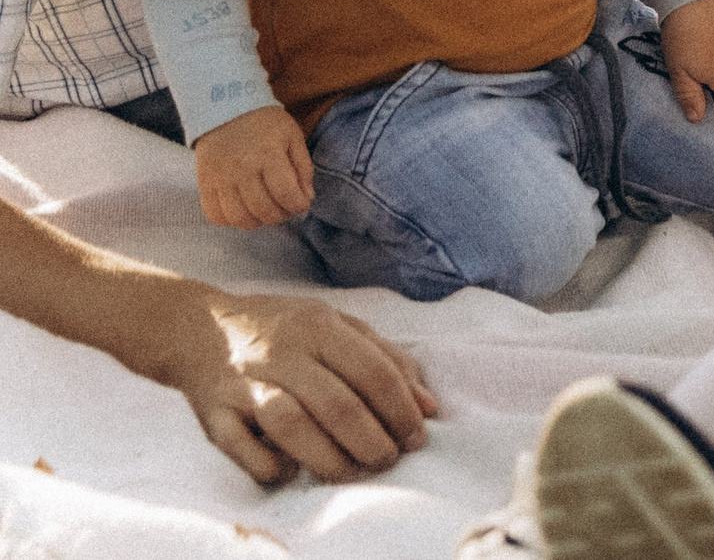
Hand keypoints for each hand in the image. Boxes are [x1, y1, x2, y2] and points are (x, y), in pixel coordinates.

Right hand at [158, 286, 436, 484]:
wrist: (199, 328)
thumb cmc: (285, 330)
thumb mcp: (339, 327)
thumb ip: (387, 359)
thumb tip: (428, 406)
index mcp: (319, 327)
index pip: (373, 372)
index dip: (401, 409)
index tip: (416, 438)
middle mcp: (281, 353)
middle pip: (336, 403)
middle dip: (371, 440)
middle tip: (387, 460)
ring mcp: (244, 383)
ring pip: (290, 425)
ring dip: (327, 457)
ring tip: (352, 472)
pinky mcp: (212, 412)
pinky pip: (238, 445)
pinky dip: (266, 464)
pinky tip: (290, 471)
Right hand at [193, 106, 313, 227]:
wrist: (226, 108)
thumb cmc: (265, 122)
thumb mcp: (292, 137)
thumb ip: (303, 168)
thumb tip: (307, 199)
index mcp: (268, 155)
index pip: (286, 194)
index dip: (298, 206)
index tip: (302, 205)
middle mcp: (241, 169)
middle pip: (263, 210)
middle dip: (280, 216)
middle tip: (285, 209)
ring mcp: (220, 178)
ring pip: (238, 218)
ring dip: (257, 221)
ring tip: (265, 211)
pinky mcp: (204, 183)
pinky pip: (214, 214)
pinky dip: (230, 220)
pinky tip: (243, 210)